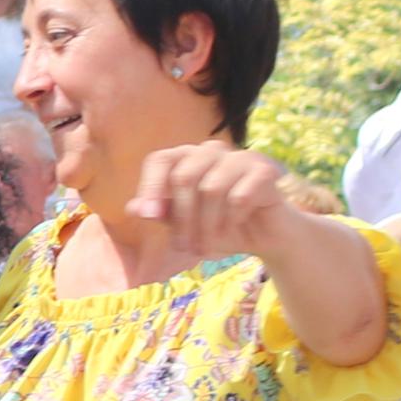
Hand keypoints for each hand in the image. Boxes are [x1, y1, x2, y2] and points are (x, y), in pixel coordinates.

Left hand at [128, 141, 297, 258]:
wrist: (267, 237)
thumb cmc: (221, 227)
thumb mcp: (185, 225)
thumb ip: (161, 213)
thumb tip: (133, 208)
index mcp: (188, 158)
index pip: (160, 160)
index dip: (151, 186)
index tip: (148, 216)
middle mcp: (212, 151)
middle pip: (184, 178)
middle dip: (182, 219)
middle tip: (183, 249)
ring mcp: (240, 157)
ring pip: (211, 188)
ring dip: (206, 226)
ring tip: (205, 249)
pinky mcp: (264, 170)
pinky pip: (240, 195)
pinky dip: (232, 219)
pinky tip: (235, 227)